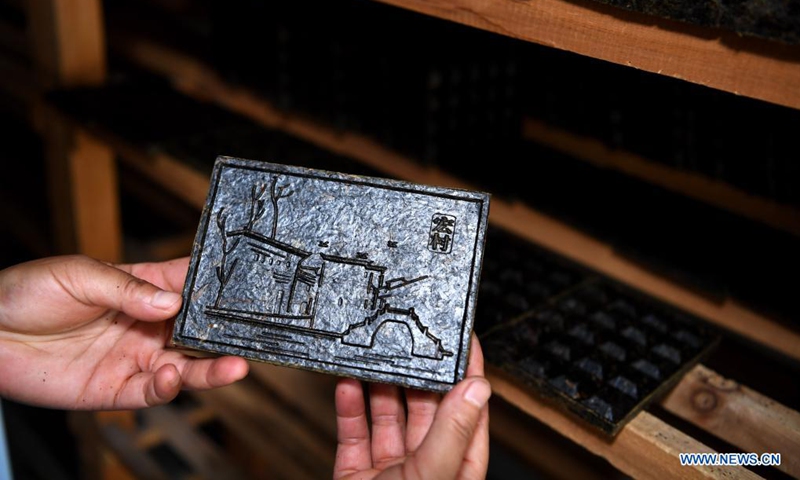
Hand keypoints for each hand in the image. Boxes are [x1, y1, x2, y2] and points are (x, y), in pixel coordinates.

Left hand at [0, 255, 248, 409]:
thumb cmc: (27, 292)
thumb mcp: (80, 274)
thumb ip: (128, 288)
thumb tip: (173, 301)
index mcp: (141, 289)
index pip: (188, 285)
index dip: (217, 287)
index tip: (247, 287)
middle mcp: (144, 326)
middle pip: (196, 331)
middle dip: (224, 335)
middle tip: (250, 338)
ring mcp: (132, 358)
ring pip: (184, 366)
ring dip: (210, 368)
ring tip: (233, 366)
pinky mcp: (114, 389)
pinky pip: (150, 393)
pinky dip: (167, 388)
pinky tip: (173, 377)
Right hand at [334, 336, 489, 479]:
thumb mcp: (433, 474)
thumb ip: (452, 432)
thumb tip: (476, 389)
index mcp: (456, 468)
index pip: (469, 413)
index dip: (468, 376)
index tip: (465, 342)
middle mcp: (426, 466)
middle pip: (425, 409)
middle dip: (416, 375)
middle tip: (409, 342)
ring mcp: (390, 469)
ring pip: (387, 416)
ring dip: (379, 387)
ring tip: (375, 357)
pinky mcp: (356, 472)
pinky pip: (354, 433)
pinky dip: (349, 408)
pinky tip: (348, 385)